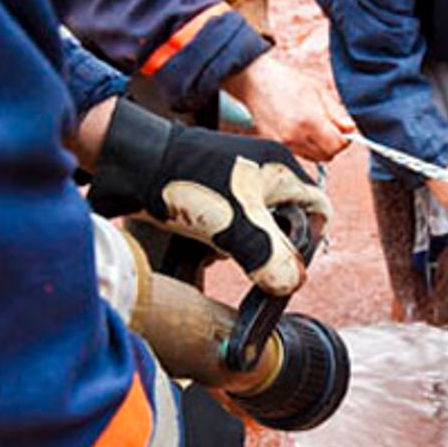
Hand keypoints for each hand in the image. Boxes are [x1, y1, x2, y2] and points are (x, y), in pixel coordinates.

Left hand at [88, 98, 332, 295]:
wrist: (128, 163)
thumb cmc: (185, 181)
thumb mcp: (235, 224)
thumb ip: (270, 255)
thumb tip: (290, 283)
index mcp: (280, 169)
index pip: (319, 210)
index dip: (311, 241)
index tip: (288, 263)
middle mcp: (262, 174)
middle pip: (287, 223)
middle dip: (271, 249)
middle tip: (253, 262)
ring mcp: (235, 184)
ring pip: (257, 228)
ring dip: (243, 248)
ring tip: (220, 250)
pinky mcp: (210, 195)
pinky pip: (230, 226)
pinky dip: (221, 242)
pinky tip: (202, 247)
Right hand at [223, 53, 352, 161]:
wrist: (255, 81)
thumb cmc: (286, 81)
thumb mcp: (318, 90)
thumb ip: (336, 113)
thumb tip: (351, 129)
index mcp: (309, 122)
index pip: (337, 146)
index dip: (344, 139)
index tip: (343, 131)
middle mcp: (295, 137)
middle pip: (326, 156)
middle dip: (332, 144)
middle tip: (329, 128)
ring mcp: (282, 144)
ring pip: (313, 158)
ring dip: (318, 147)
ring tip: (312, 127)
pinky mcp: (274, 146)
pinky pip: (298, 154)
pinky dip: (304, 146)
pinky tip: (299, 130)